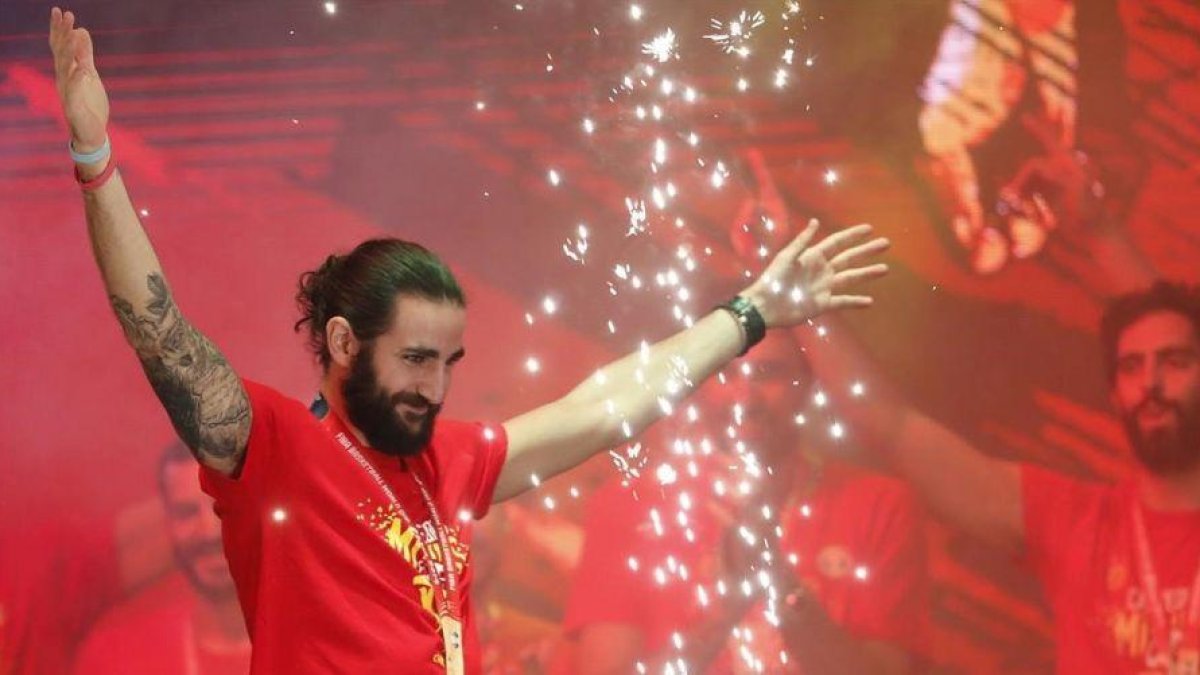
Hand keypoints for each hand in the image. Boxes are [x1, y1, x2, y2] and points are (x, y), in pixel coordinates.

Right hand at [49, 7, 108, 153]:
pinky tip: (81, 70)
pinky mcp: (74, 109)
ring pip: (65, 70)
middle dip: (62, 33)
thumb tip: (82, 31)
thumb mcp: (90, 74)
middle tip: (66, 14)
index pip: (60, 47)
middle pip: (60, 54)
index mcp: (67, 72)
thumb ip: (85, 54)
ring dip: (69, 52)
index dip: (59, 29)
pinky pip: (74, 94)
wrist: (91, 133)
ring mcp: (67, 94)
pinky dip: (77, 81)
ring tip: (73, 35)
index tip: (60, 11)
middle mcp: (63, 80)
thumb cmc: (88, 103)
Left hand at [742, 219, 888, 327]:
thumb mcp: (787, 257)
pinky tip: (869, 301)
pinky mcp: (823, 304)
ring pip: (851, 278)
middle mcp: (822, 270)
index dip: (853, 235)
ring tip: (884, 269)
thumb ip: (802, 241)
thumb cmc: (773, 279)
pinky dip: (855, 301)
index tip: (869, 228)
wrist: (765, 305)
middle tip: (886, 243)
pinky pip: (843, 301)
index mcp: (813, 256)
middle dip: (867, 251)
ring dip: (867, 273)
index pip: (838, 242)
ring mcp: (824, 287)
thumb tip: (815, 221)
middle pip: (849, 258)